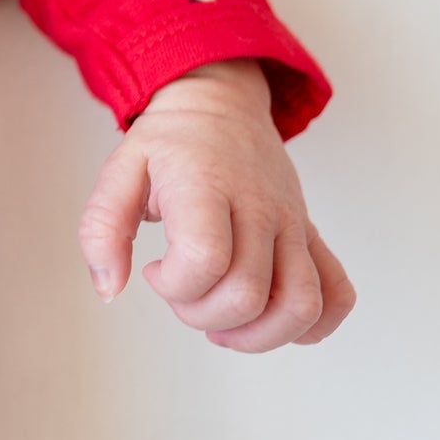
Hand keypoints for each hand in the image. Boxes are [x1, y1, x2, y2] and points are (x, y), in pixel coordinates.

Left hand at [77, 58, 355, 350]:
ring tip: (223, 321)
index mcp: (207, 185)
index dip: (174, 285)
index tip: (155, 270)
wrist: (219, 103)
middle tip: (183, 291)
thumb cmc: (170, 142)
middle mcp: (259, 205)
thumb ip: (102, 228)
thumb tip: (108, 289)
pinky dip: (312, 325)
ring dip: (258, 335)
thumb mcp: (120, 169)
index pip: (206, 260)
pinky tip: (270, 318)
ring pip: (301, 305)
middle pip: (250, 294)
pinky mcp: (312, 235)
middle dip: (204, 315)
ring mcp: (293, 223)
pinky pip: (337, 294)